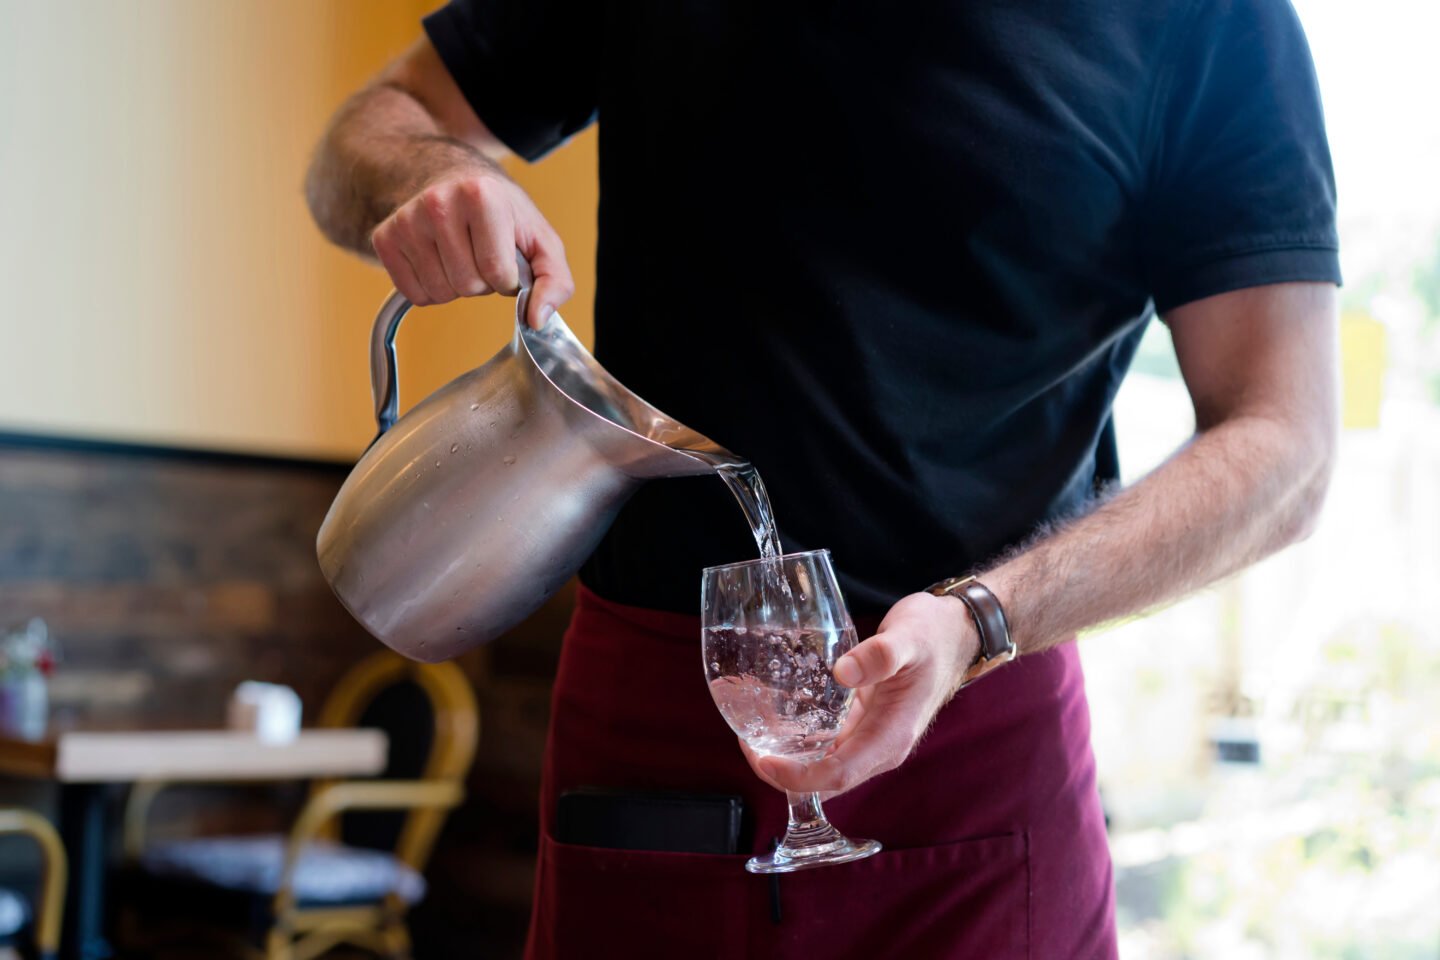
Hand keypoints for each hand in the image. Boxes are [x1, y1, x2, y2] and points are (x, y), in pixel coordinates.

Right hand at [370, 163, 573, 327]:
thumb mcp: (540, 239)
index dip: (508, 279)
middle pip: (468, 286)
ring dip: (457, 286)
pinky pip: (414, 294)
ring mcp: (407, 219)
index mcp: (481, 195)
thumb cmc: (501, 213)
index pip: (497, 273)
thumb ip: (555, 281)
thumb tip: (536, 320)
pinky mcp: (385, 238)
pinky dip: (431, 289)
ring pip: (440, 293)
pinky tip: (438, 260)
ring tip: (461, 255)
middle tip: (481, 254)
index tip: (506, 258)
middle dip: (483, 282)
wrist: (451, 179)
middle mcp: (438, 202)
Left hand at [741, 592, 979, 796]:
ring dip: (786, 758)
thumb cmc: (934, 636)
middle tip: (745, 744)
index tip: (763, 758)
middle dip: (782, 771)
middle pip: (824, 779)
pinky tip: (772, 719)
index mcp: (890, 738)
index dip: (797, 776)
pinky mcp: (860, 723)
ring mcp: (869, 736)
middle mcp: (878, 746)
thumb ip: (879, 655)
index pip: (838, 775)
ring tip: (748, 734)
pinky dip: (797, 738)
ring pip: (821, 764)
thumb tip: (842, 672)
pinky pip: (825, 742)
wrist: (953, 633)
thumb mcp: (909, 639)